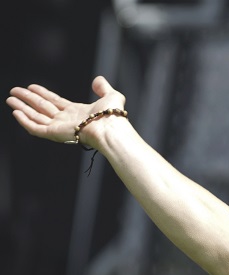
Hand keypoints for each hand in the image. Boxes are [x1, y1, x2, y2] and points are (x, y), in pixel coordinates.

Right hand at [6, 76, 125, 147]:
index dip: (43, 93)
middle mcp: (66, 120)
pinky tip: (16, 113)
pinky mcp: (55, 134)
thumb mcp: (111, 96)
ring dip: (22, 108)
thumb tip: (98, 79)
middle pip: (42, 107)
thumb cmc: (112, 116)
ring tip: (10, 99)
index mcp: (77, 112)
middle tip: (14, 91)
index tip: (31, 87)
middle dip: (27, 99)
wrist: (110, 129)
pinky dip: (25, 121)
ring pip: (36, 117)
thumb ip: (103, 88)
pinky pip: (36, 128)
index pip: (55, 101)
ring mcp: (60, 127)